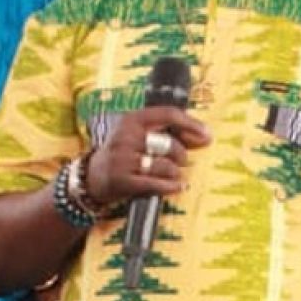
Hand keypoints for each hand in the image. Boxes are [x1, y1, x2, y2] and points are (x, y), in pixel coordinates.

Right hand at [86, 106, 211, 204]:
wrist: (92, 176)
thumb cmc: (125, 153)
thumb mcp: (138, 135)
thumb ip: (167, 132)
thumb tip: (204, 136)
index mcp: (132, 119)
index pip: (168, 115)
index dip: (191, 124)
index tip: (207, 135)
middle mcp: (126, 136)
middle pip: (169, 143)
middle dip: (181, 155)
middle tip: (182, 161)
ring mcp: (122, 159)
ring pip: (165, 166)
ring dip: (176, 173)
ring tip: (174, 175)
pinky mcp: (122, 180)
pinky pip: (155, 184)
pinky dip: (171, 186)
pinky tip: (178, 186)